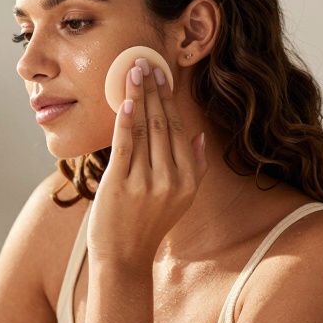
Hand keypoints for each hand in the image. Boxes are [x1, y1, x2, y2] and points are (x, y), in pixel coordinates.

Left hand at [86, 57, 208, 268]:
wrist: (123, 260)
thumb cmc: (147, 227)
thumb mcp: (180, 200)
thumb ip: (195, 169)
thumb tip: (201, 137)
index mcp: (188, 180)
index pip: (179, 129)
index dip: (169, 100)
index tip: (162, 75)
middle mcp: (171, 180)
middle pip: (162, 125)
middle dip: (153, 91)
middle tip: (145, 62)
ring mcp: (146, 183)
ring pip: (144, 130)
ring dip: (138, 97)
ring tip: (133, 72)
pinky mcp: (121, 185)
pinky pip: (125, 146)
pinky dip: (126, 122)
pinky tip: (126, 101)